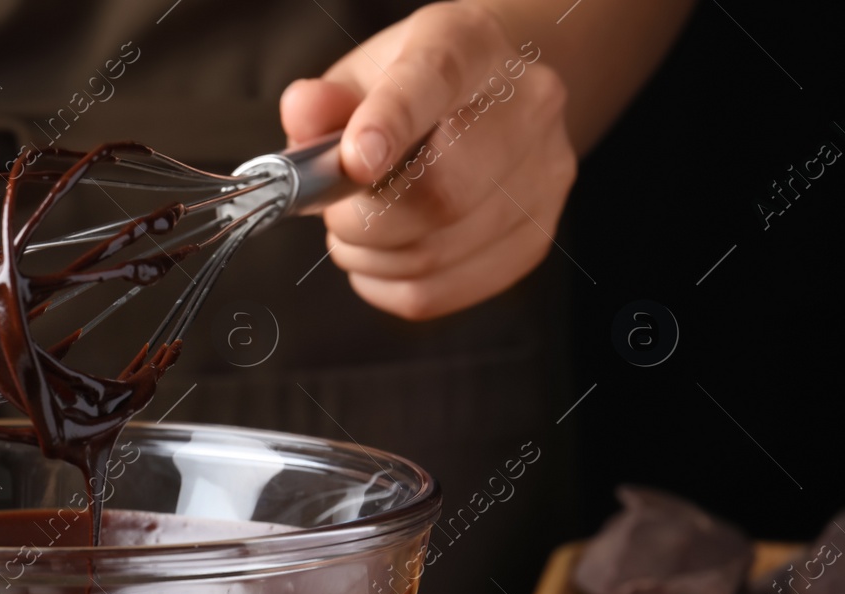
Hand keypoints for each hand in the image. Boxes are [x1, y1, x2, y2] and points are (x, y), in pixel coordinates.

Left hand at [280, 2, 575, 319]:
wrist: (493, 104)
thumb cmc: (415, 94)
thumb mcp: (363, 77)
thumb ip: (325, 101)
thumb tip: (302, 111)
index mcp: (472, 48)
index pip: (435, 81)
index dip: (390, 124)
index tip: (353, 162)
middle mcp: (526, 106)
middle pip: (443, 192)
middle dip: (364, 219)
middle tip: (336, 211)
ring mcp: (542, 177)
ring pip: (433, 254)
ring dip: (368, 256)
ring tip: (356, 229)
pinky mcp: (532, 240)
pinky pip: (435, 293)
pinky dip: (386, 287)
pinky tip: (380, 258)